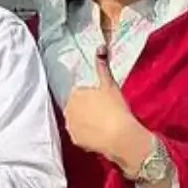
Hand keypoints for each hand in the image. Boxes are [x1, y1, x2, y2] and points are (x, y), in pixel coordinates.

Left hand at [63, 46, 151, 170]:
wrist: (120, 136)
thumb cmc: (115, 108)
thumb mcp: (110, 84)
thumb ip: (103, 65)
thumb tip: (100, 47)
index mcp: (74, 94)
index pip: (80, 93)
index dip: (92, 97)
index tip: (102, 102)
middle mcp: (67, 110)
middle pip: (76, 107)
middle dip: (86, 109)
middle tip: (103, 113)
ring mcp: (70, 126)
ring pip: (77, 122)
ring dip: (85, 122)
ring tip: (102, 124)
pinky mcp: (75, 140)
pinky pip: (80, 136)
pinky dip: (87, 135)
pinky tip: (99, 135)